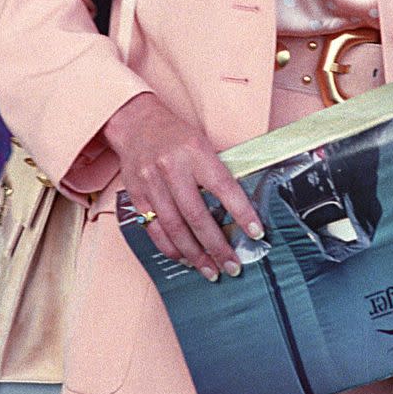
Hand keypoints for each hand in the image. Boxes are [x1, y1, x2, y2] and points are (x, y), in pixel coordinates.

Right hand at [103, 93, 262, 280]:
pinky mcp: (136, 195)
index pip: (224, 187)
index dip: (242, 213)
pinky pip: (154, 229)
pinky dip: (170, 247)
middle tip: (232, 266)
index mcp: (195, 151)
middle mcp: (172, 168)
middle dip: (217, 246)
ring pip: (174, 227)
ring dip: (194, 254)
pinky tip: (184, 258)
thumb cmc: (175, 135)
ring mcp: (151, 183)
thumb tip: (239, 208)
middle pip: (196, 215)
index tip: (256, 233)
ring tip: (210, 270)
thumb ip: (217, 172)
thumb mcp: (202, 143)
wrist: (136, 123)